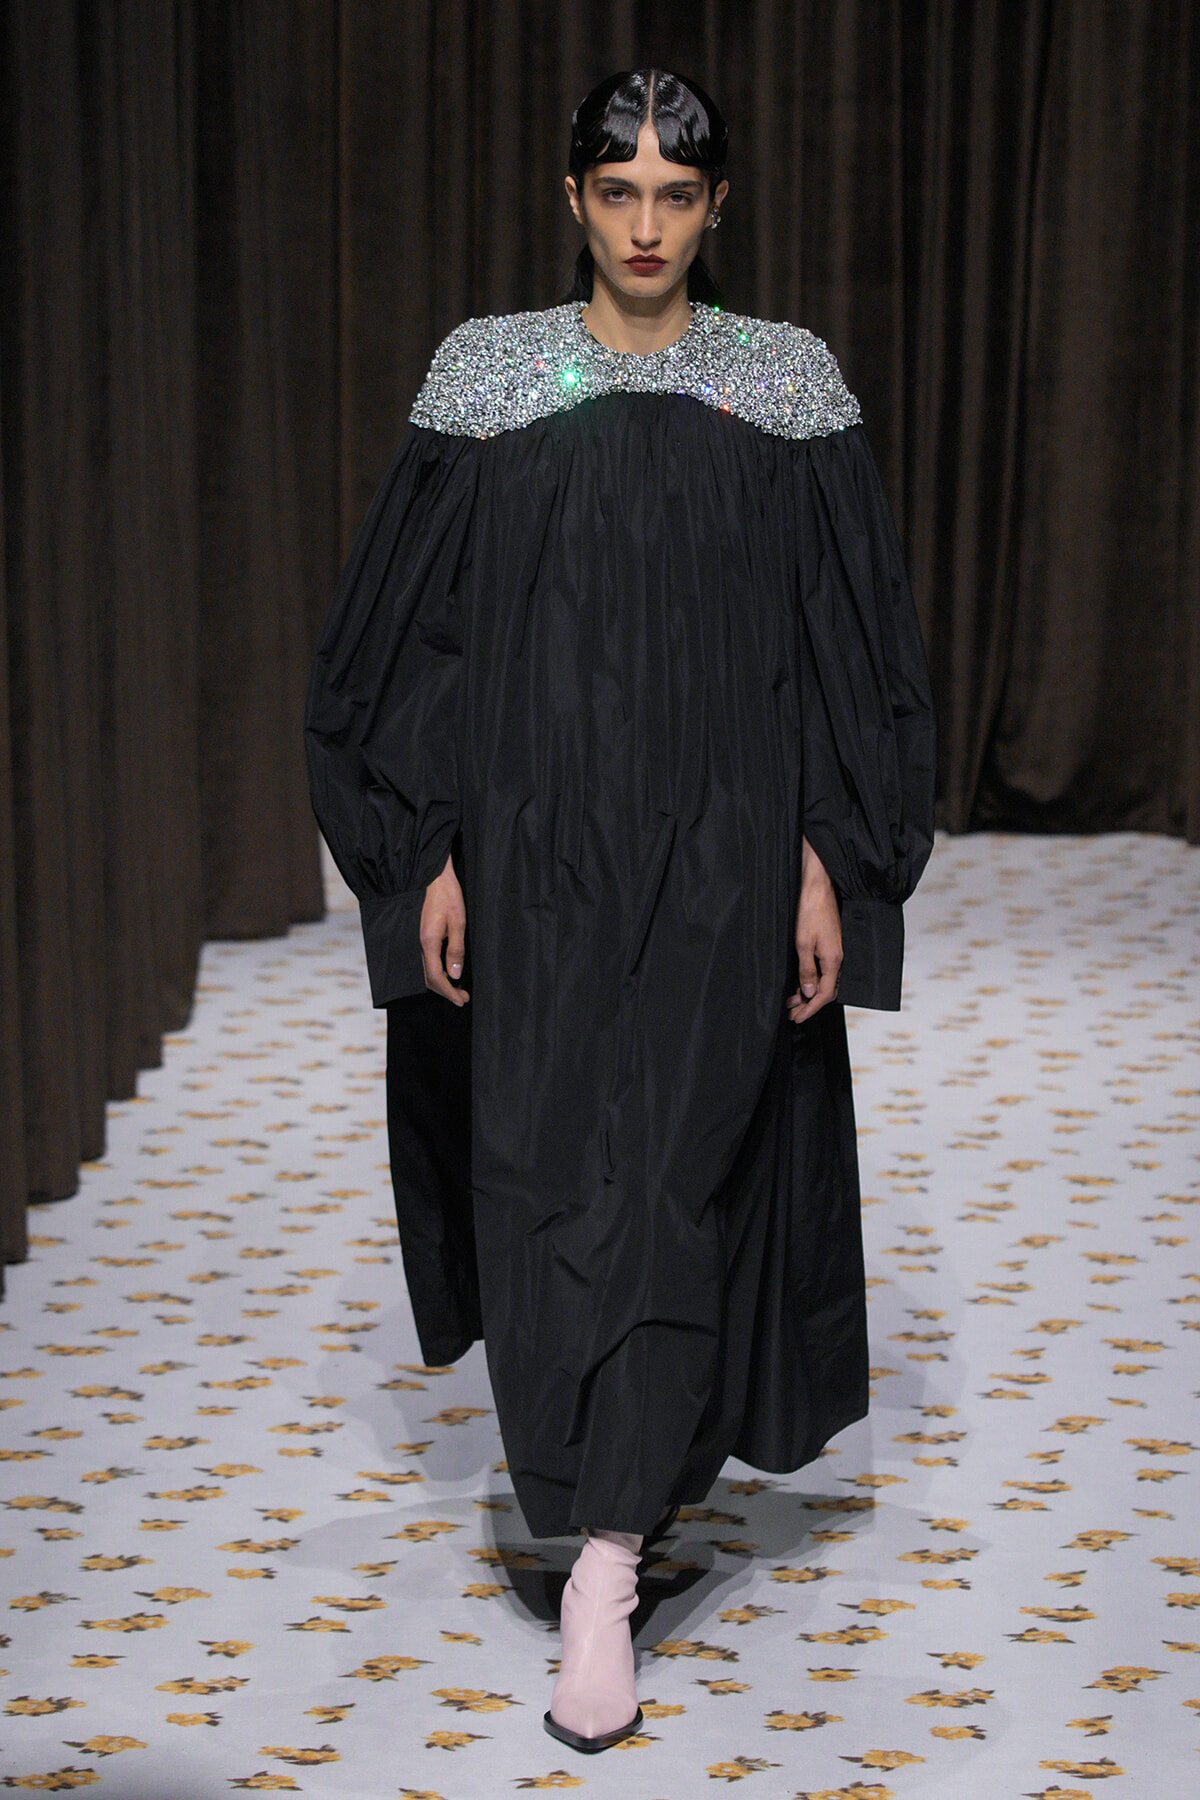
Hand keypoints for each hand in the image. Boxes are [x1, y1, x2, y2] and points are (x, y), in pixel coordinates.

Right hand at [420, 851, 468, 1005]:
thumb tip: (455, 975)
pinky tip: (446, 969)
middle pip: (427, 978)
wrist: (431, 875)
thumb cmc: (447, 896)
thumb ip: (456, 950)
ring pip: (424, 970)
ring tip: (457, 986)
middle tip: (463, 996)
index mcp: (427, 942)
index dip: (448, 992)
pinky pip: (423, 960)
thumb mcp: (458, 922)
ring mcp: (415, 939)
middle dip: (445, 990)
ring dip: (440, 982)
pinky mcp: (417, 934)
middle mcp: (418, 944)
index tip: (461, 1000)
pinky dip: (434, 970)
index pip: (436, 978)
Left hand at [786, 836, 841, 1023]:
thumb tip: (809, 993)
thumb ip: (806, 970)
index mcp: (833, 960)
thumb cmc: (810, 912)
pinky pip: (823, 969)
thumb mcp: (803, 944)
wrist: (818, 888)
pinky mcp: (830, 945)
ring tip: (791, 1001)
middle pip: (826, 990)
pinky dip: (811, 979)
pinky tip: (799, 982)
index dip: (810, 1008)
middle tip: (792, 1013)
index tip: (797, 1018)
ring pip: (824, 981)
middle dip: (809, 1004)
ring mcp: (834, 951)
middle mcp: (837, 958)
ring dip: (808, 992)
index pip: (824, 994)